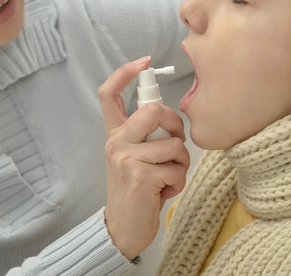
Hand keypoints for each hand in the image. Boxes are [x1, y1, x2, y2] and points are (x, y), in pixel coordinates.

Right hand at [98, 56, 189, 260]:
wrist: (122, 228)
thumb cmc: (135, 191)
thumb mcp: (131, 157)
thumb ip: (143, 135)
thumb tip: (168, 115)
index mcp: (114, 135)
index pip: (109, 94)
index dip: (125, 73)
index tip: (144, 62)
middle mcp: (117, 143)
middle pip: (153, 110)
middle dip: (176, 125)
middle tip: (176, 142)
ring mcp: (127, 160)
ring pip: (174, 144)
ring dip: (181, 164)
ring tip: (169, 177)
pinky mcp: (141, 178)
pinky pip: (177, 169)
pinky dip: (178, 182)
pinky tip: (164, 191)